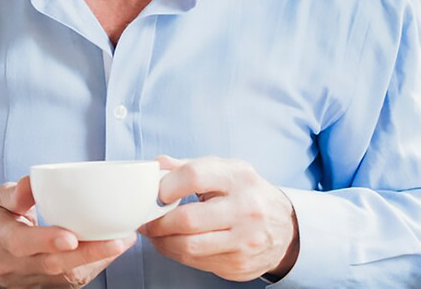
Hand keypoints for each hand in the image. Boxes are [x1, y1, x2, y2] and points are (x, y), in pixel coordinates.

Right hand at [0, 176, 135, 288]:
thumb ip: (17, 193)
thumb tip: (34, 181)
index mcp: (1, 239)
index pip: (21, 243)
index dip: (46, 240)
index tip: (71, 237)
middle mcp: (16, 265)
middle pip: (53, 265)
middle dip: (88, 254)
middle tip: (117, 241)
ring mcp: (33, 279)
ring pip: (68, 276)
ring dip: (98, 260)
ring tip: (123, 241)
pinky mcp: (49, 287)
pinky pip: (74, 280)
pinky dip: (95, 265)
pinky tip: (112, 250)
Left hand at [139, 155, 298, 281]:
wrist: (286, 226)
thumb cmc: (245, 193)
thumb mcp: (224, 170)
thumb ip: (187, 166)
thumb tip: (155, 166)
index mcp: (238, 178)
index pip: (193, 177)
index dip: (166, 186)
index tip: (156, 194)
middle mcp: (246, 210)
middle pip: (188, 219)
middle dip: (157, 222)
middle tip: (145, 220)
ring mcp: (245, 241)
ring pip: (189, 246)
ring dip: (162, 242)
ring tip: (154, 233)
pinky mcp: (240, 265)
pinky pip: (197, 263)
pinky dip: (177, 254)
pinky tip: (173, 244)